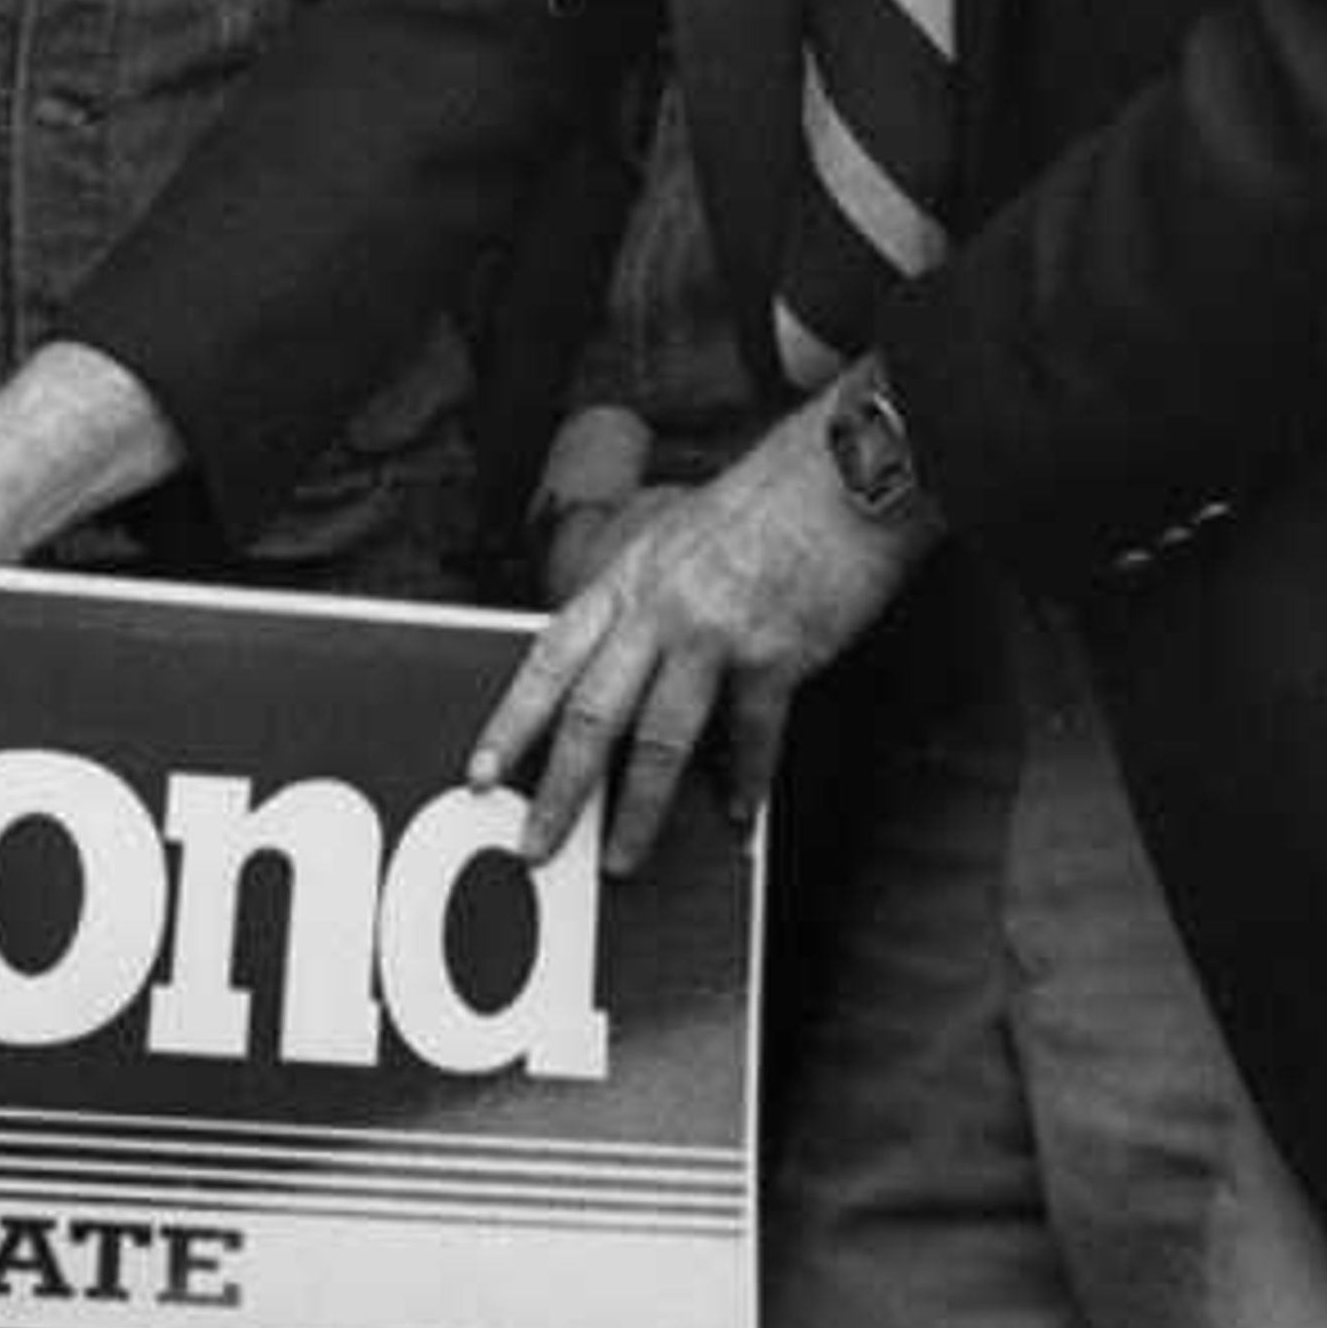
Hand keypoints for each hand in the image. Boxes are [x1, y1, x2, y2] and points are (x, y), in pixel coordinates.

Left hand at [473, 394, 933, 869]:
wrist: (847, 469)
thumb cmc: (767, 499)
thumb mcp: (673, 534)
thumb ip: (641, 598)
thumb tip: (615, 659)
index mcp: (625, 579)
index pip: (547, 659)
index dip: (509, 722)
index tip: (479, 771)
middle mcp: (658, 609)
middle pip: (589, 717)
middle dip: (557, 793)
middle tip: (535, 847)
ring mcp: (715, 634)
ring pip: (657, 743)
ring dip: (636, 812)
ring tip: (622, 859)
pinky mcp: (775, 655)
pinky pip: (750, 738)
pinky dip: (744, 783)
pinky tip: (737, 814)